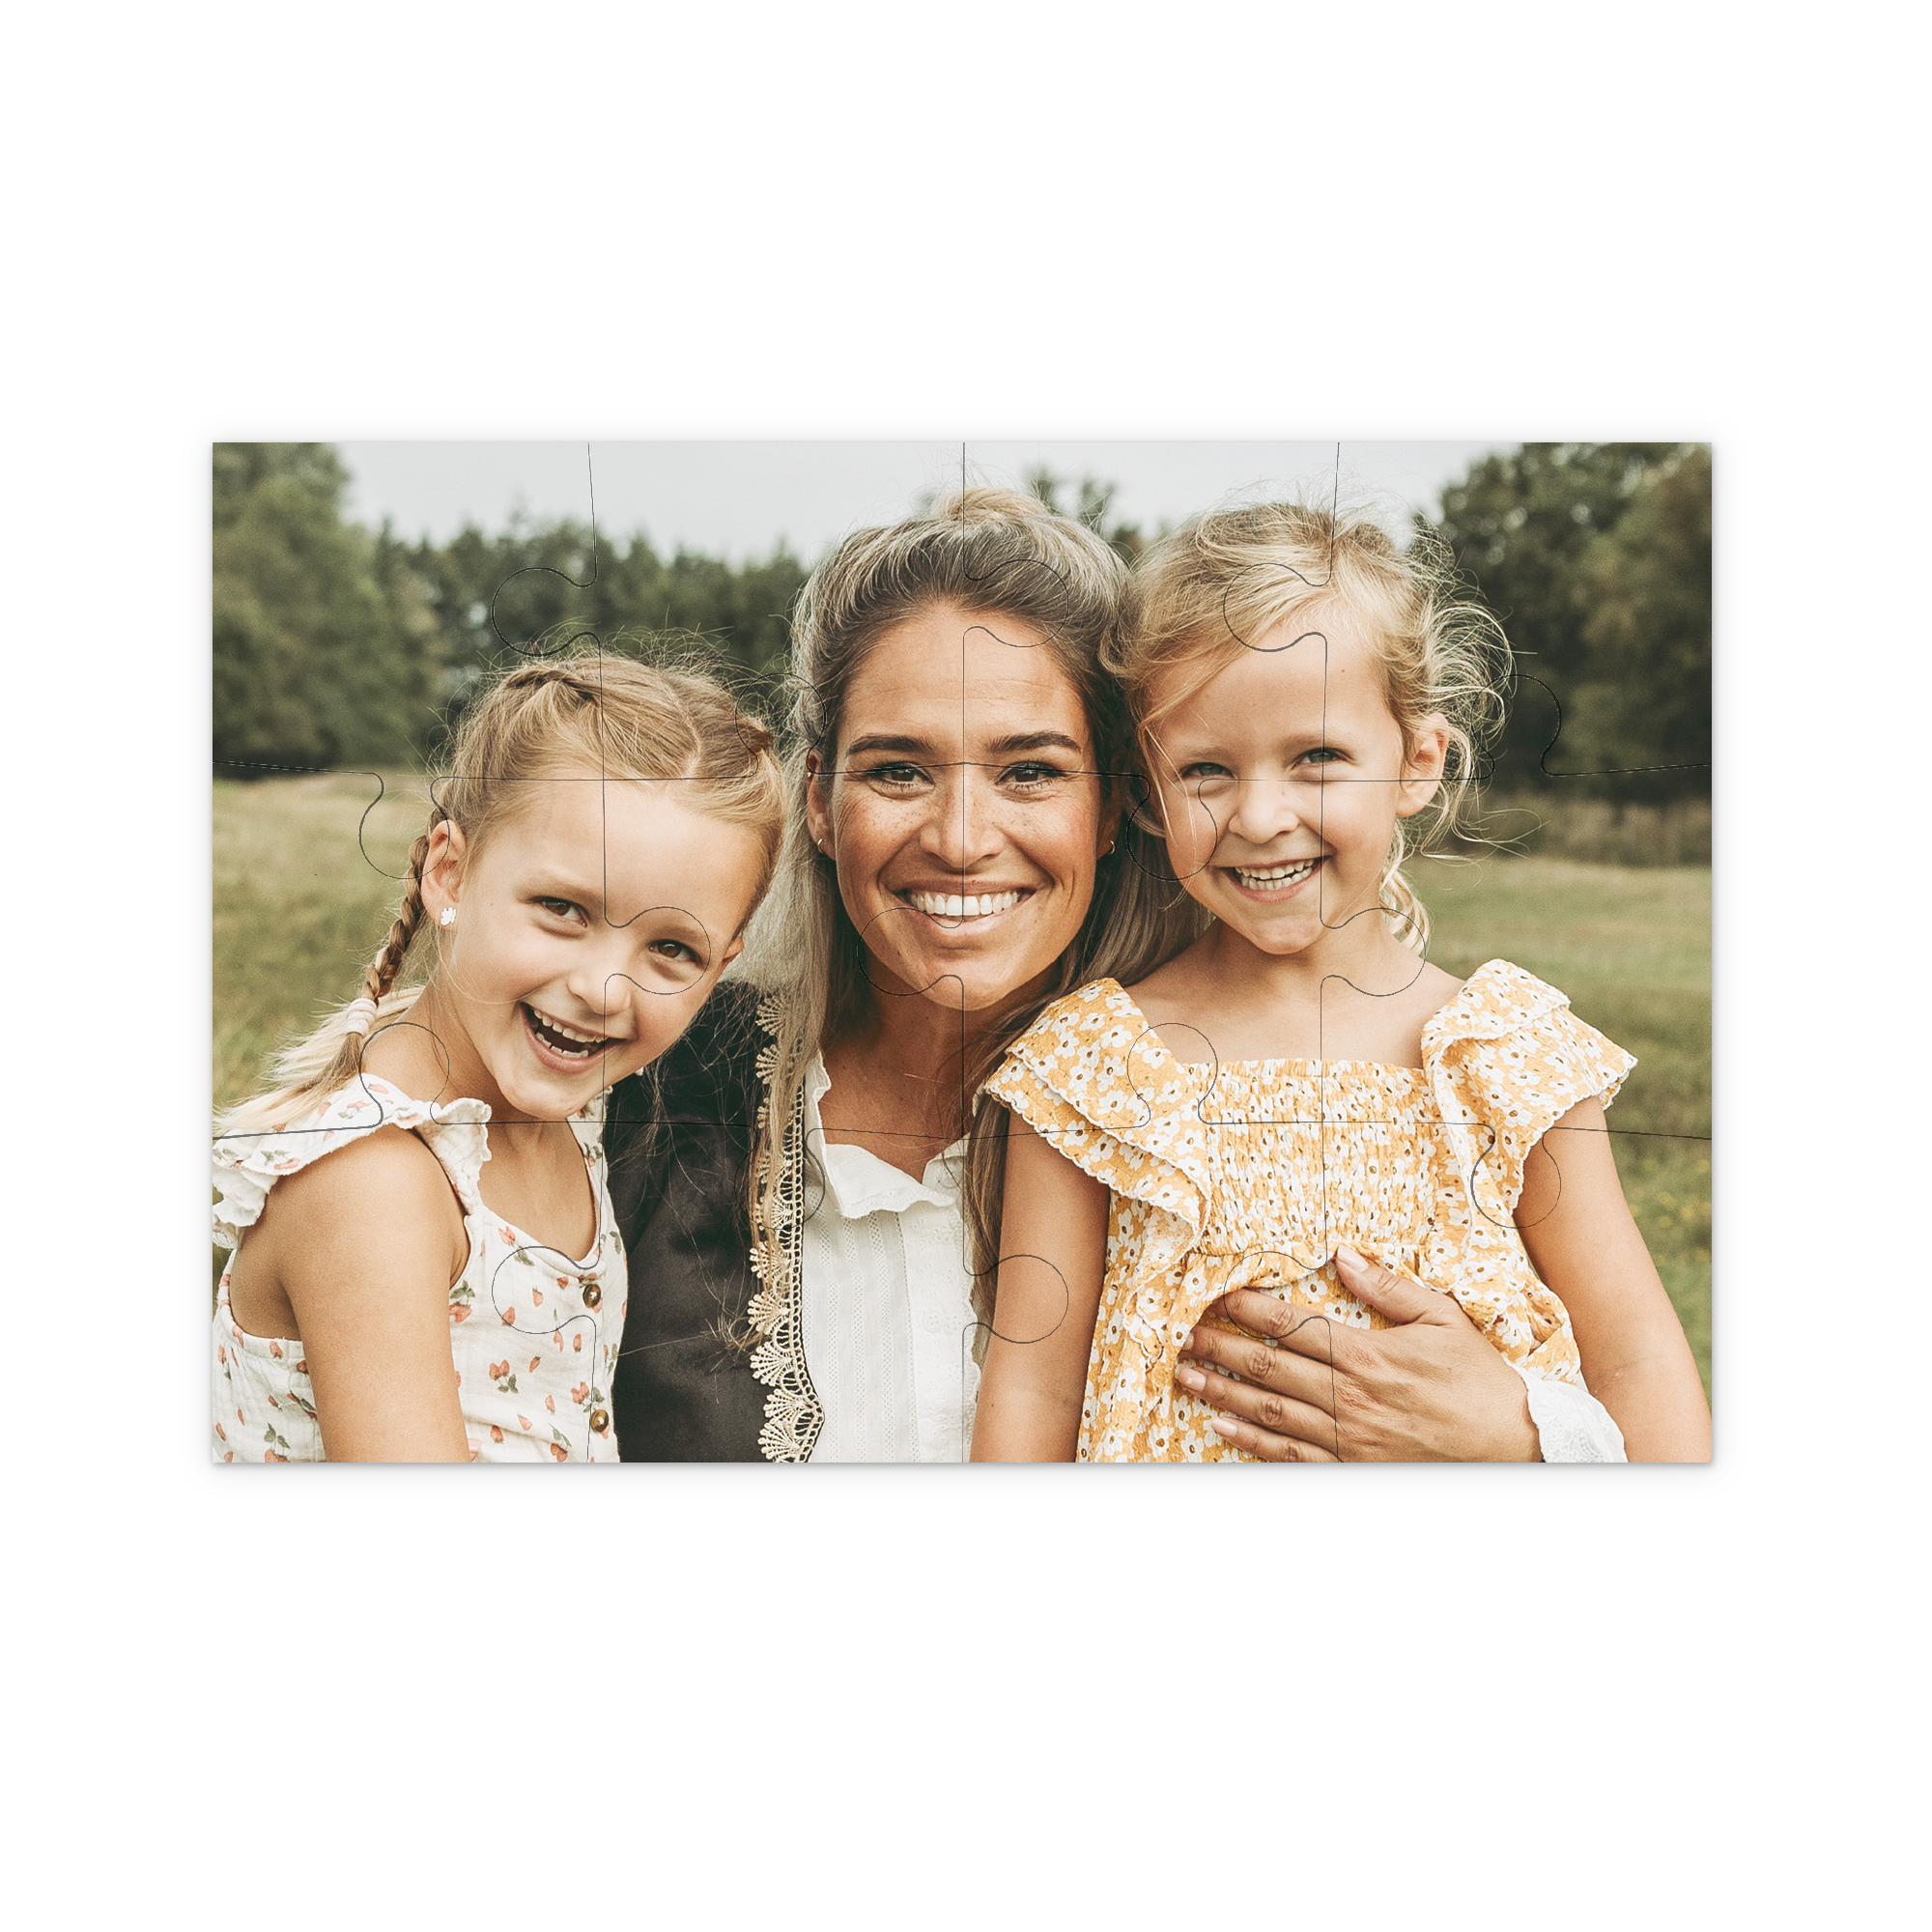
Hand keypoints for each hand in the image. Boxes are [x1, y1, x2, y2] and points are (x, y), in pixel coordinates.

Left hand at [1174, 1247, 1540, 1462]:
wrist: (1513, 1444)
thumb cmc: (1479, 1378)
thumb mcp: (1441, 1317)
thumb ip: (1387, 1286)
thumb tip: (1343, 1253)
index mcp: (1369, 1355)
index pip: (1294, 1326)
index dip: (1250, 1310)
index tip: (1218, 1296)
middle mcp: (1351, 1397)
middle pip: (1271, 1368)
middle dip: (1222, 1349)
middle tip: (1185, 1336)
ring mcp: (1349, 1437)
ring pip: (1272, 1413)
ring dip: (1224, 1394)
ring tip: (1188, 1378)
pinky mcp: (1353, 1468)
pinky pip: (1292, 1456)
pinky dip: (1253, 1442)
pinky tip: (1223, 1428)